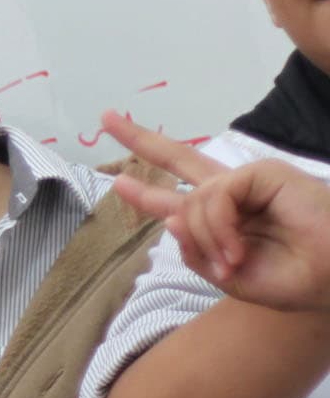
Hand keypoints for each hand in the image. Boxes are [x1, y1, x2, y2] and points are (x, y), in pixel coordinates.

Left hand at [104, 111, 329, 312]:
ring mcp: (248, 180)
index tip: (117, 179)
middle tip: (105, 118)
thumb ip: (194, 252)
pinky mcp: (262, 172)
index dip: (146, 191)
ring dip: (206, 239)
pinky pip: (214, 196)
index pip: (178, 199)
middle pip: (178, 159)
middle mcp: (233, 194)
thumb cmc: (293, 279)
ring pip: (192, 202)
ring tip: (233, 262)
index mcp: (225, 219)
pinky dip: (219, 227)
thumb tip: (167, 220)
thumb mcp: (228, 277)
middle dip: (139, 139)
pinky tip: (238, 248)